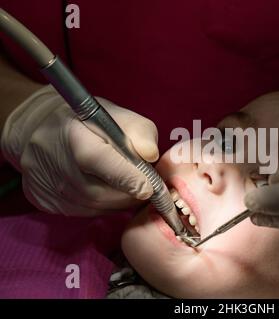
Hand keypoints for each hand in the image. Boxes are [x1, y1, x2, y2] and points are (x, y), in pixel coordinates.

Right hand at [1, 85, 158, 215]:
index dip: (127, 177)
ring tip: (132, 188)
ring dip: (120, 201)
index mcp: (73, 135)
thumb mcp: (115, 114)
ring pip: (95, 206)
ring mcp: (48, 186)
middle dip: (130, 193)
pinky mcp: (46, 202)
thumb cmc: (85, 122)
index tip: (150, 187)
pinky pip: (85, 212)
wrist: (38, 129)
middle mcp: (56, 163)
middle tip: (149, 188)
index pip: (99, 160)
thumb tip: (151, 154)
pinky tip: (111, 192)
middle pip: (99, 191)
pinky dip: (105, 206)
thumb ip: (137, 130)